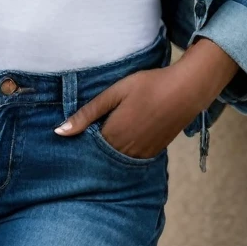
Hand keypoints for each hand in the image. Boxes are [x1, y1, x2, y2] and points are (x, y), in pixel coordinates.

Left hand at [53, 63, 206, 159]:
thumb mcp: (114, 93)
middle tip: (90, 131)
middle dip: (92, 148)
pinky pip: (132, 159)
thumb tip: (59, 132)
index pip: (86, 148)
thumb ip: (87, 113)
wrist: (186, 90)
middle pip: (100, 156)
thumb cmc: (149, 85)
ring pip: (116, 160)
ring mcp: (141, 154)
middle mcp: (126, 151)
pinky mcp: (154, 153)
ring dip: (108, 151)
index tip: (76, 130)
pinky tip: (124, 136)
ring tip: (109, 131)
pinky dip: (124, 151)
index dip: (79, 140)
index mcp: (113, 135)